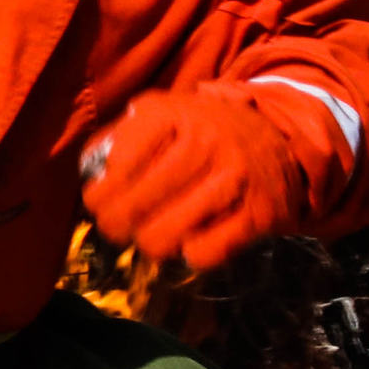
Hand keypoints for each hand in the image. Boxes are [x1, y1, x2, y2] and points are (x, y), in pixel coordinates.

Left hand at [80, 80, 352, 273]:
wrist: (278, 137)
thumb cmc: (203, 130)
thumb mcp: (162, 115)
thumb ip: (119, 139)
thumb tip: (90, 176)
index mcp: (172, 113)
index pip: (115, 169)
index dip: (98, 196)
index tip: (100, 201)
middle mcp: (205, 140)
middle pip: (131, 210)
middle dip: (116, 226)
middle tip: (119, 226)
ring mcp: (235, 177)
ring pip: (161, 238)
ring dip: (151, 243)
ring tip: (154, 233)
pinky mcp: (259, 212)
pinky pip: (203, 255)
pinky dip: (191, 254)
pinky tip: (193, 237)